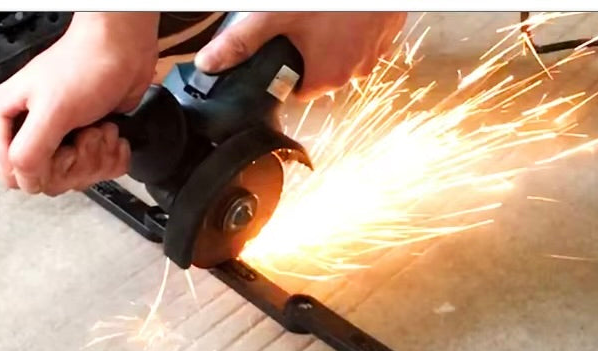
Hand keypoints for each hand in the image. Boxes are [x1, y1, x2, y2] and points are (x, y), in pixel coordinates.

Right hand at [0, 12, 159, 195]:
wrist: (123, 51)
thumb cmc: (85, 67)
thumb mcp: (52, 112)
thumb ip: (31, 152)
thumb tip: (24, 181)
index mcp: (6, 121)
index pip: (16, 174)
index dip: (45, 169)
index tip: (63, 148)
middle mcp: (31, 131)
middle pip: (52, 179)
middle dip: (80, 160)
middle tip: (87, 134)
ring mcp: (62, 138)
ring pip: (80, 176)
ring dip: (100, 154)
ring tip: (101, 127)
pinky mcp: (89, 140)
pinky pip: (102, 169)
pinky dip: (114, 154)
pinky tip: (113, 132)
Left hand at [194, 12, 406, 99]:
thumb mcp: (275, 17)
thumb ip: (241, 42)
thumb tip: (209, 65)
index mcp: (326, 77)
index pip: (300, 91)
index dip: (289, 70)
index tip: (284, 50)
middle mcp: (354, 73)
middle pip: (322, 73)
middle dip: (311, 53)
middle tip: (301, 25)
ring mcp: (375, 55)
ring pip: (346, 55)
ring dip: (334, 41)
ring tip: (323, 16)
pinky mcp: (388, 35)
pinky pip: (366, 39)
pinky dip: (355, 28)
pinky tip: (343, 12)